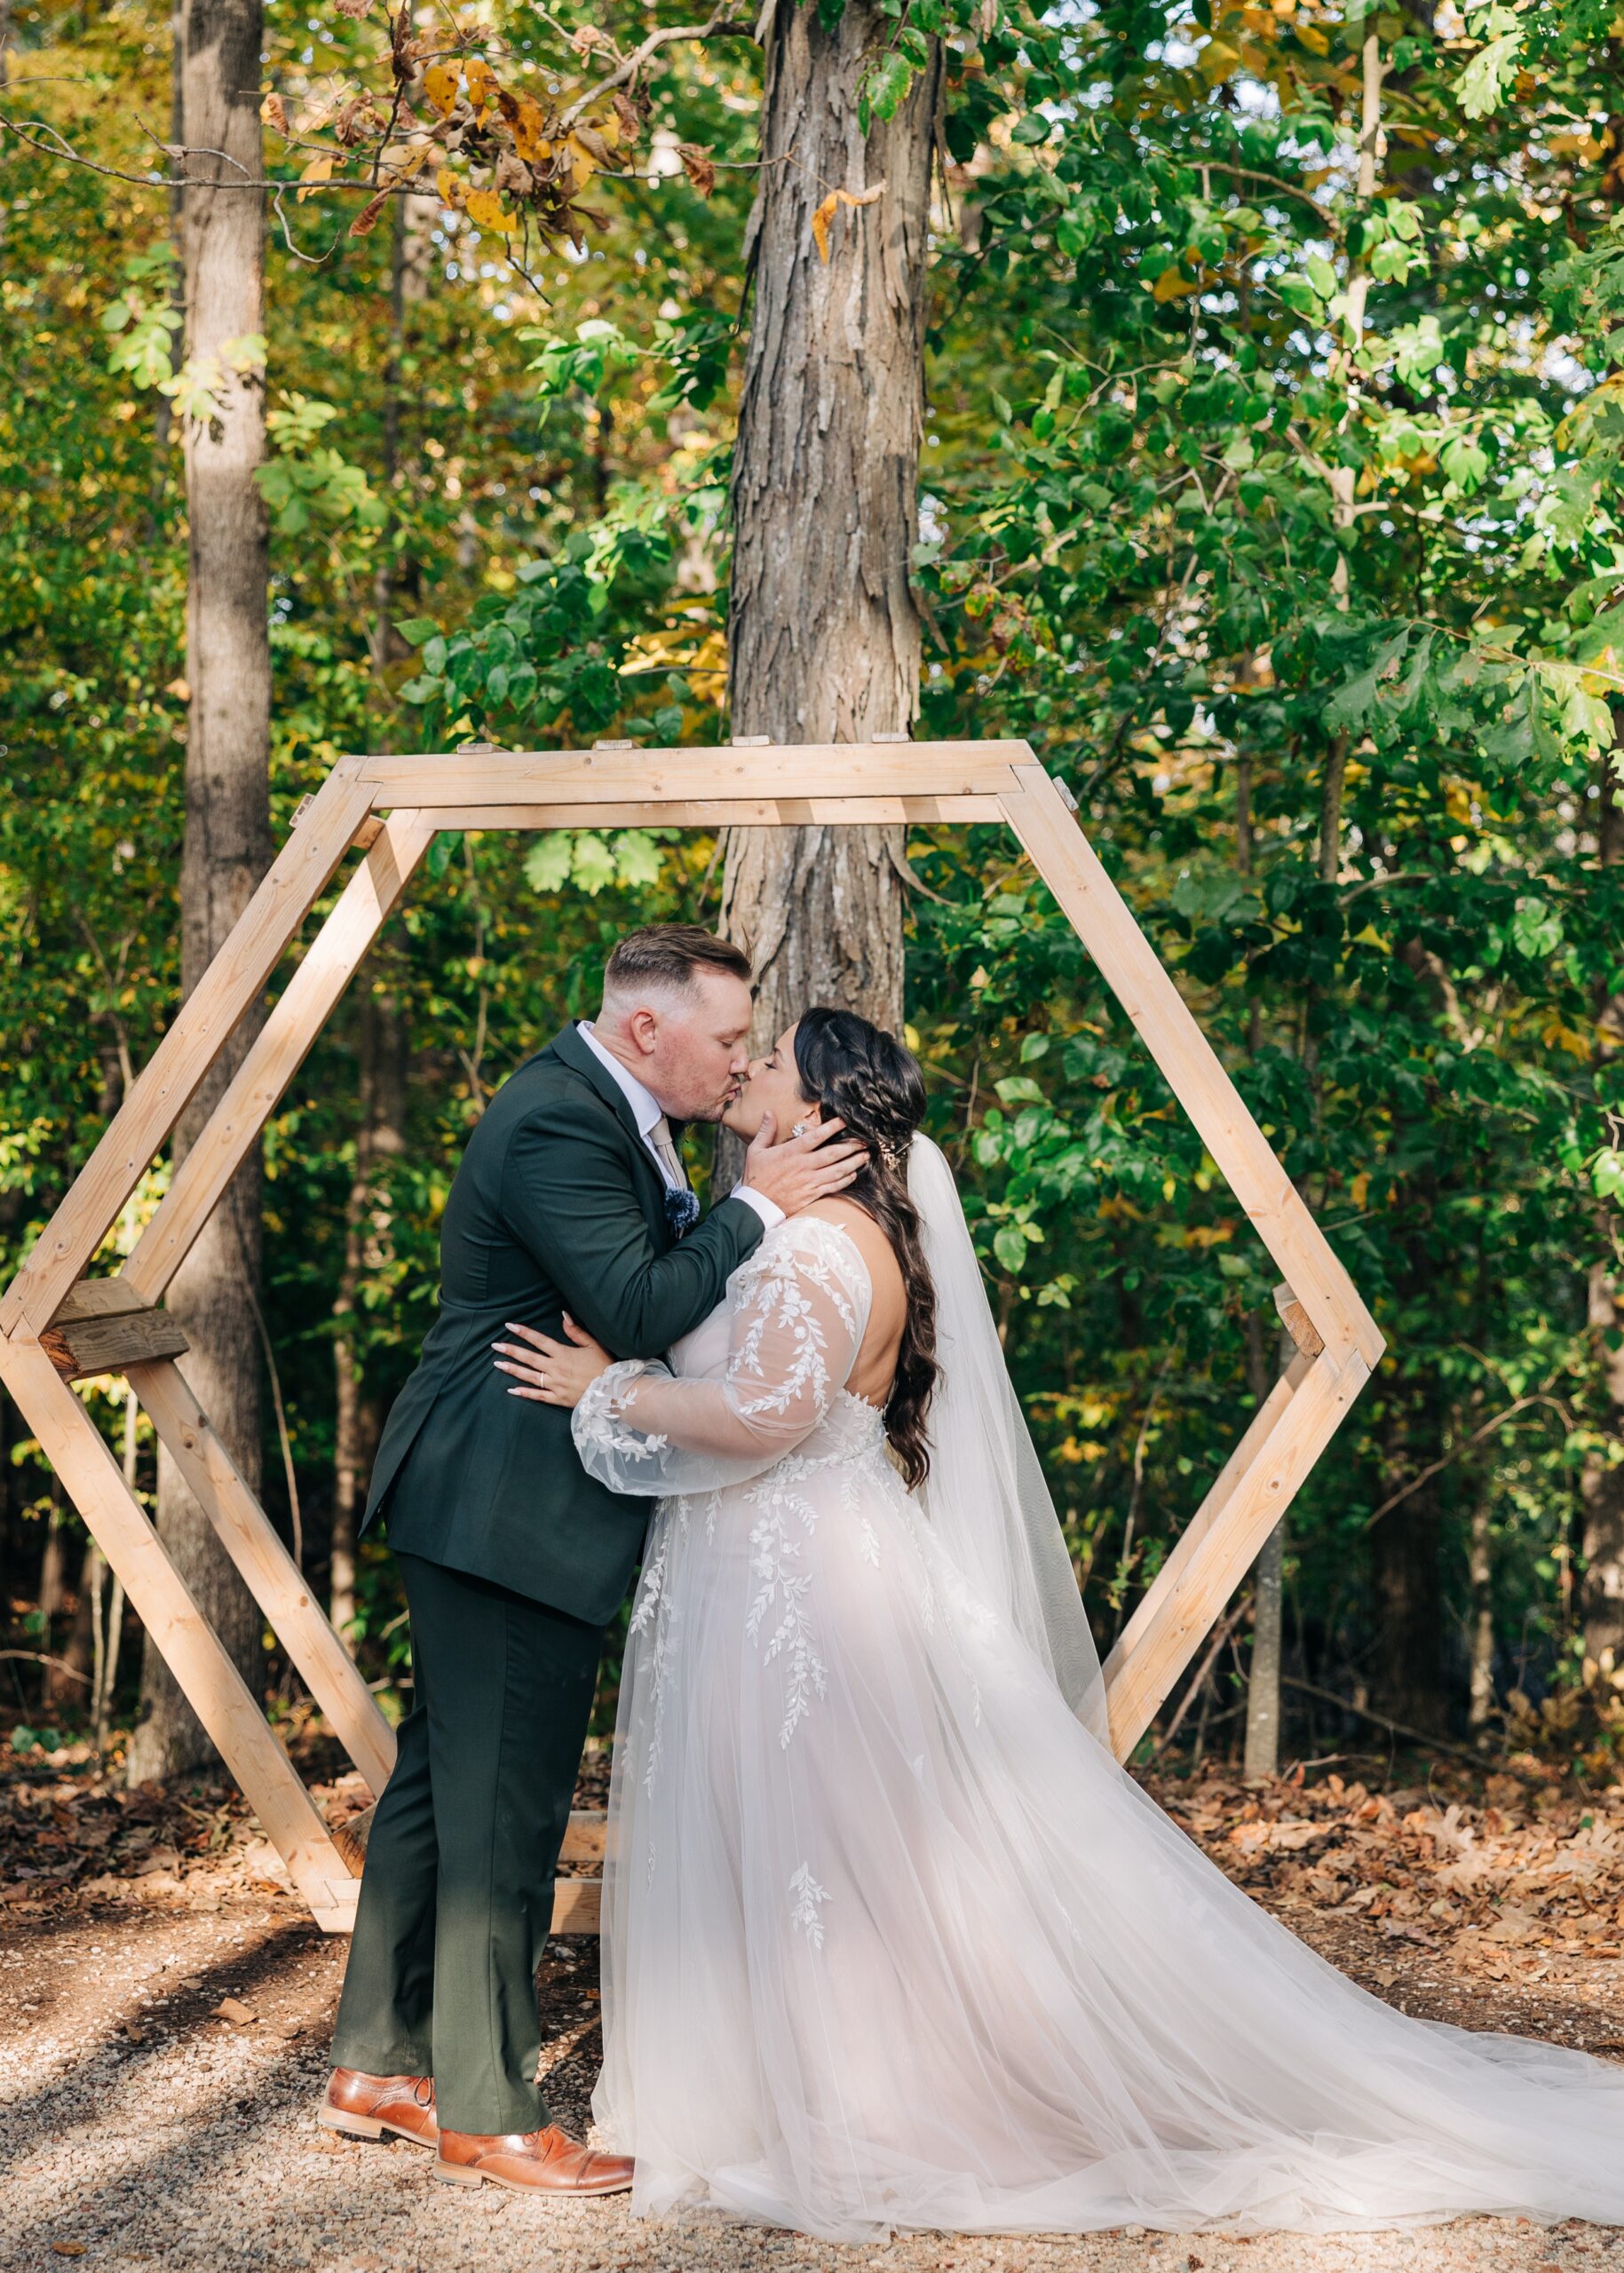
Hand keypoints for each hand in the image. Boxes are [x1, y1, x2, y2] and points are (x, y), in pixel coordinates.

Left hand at [492, 1312, 613, 1408]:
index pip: (539, 1340)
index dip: (524, 1332)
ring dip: (512, 1369)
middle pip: (529, 1357)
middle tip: (495, 1345)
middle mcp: (555, 1369)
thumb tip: (563, 1315)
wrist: (612, 1392)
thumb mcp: (593, 1345)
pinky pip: (537, 1396)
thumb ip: (576, 1331)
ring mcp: (554, 1385)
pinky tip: (512, 1390)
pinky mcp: (557, 1398)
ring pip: (529, 1376)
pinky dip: (524, 1393)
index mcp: (563, 1354)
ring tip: (497, 1364)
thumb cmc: (604, 1366)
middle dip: (511, 1350)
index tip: (509, 1325)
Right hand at [741, 1111, 867, 1217]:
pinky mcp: (811, 1195)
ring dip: (853, 1163)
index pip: (815, 1136)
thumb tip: (769, 1112)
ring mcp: (809, 1182)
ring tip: (865, 1156)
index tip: (844, 1120)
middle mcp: (803, 1166)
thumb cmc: (755, 1177)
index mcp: (790, 1152)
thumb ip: (765, 1131)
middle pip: (832, 1154)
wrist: (756, 1206)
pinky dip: (845, 1181)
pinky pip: (833, 1187)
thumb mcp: (755, 1151)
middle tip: (864, 1140)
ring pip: (837, 1171)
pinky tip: (853, 1175)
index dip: (831, 1127)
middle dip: (851, 1146)